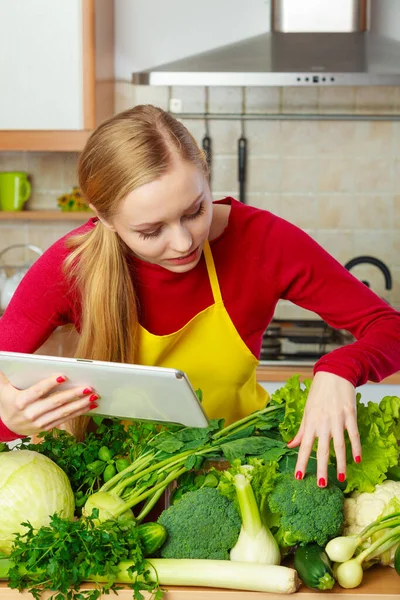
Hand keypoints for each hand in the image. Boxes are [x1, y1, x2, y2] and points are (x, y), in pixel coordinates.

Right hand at [0, 371, 98, 436]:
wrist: (5, 426)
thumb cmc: (7, 401)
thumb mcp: (2, 388)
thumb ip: (4, 375)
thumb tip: (4, 359)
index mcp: (20, 401)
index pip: (38, 391)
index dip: (50, 384)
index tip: (64, 376)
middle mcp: (31, 413)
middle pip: (55, 402)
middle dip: (73, 395)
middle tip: (89, 387)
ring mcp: (39, 423)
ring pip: (63, 413)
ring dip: (80, 405)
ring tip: (94, 396)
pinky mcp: (46, 428)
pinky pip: (64, 420)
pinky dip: (78, 413)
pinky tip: (89, 406)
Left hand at [287, 372, 361, 486]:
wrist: (334, 374)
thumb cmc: (318, 393)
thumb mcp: (306, 411)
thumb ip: (301, 430)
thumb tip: (290, 445)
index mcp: (310, 422)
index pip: (304, 446)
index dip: (301, 462)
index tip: (298, 477)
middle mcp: (323, 423)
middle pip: (321, 449)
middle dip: (321, 468)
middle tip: (321, 485)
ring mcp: (337, 419)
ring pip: (339, 445)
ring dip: (340, 463)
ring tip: (341, 478)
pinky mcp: (349, 415)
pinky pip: (353, 434)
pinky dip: (356, 447)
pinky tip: (357, 459)